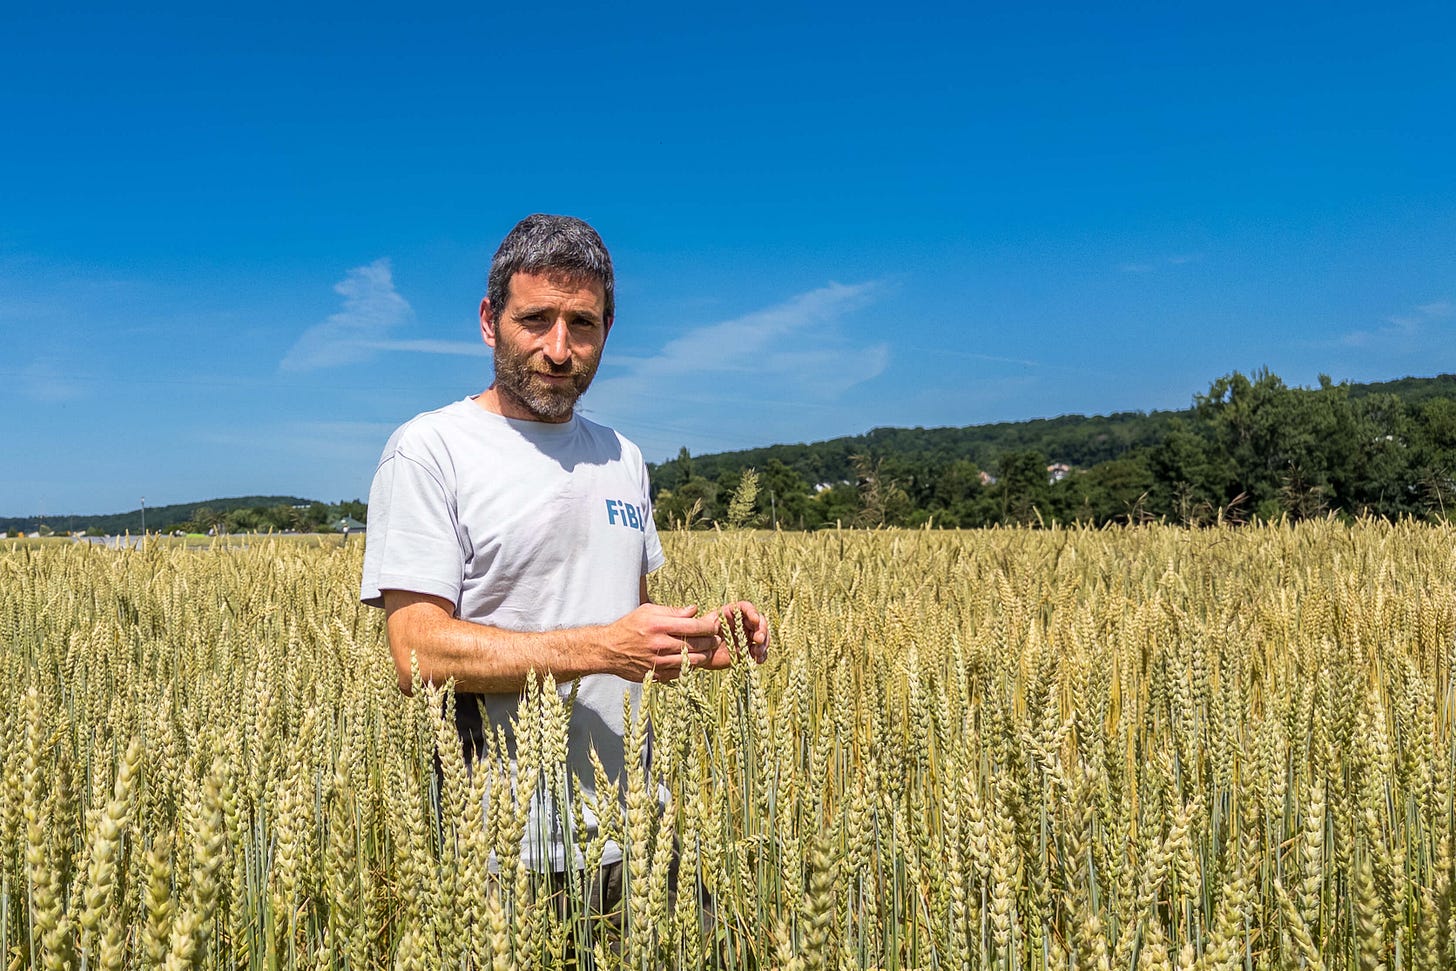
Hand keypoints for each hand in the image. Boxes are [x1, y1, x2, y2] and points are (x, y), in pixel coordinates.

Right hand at [602, 602, 725, 680]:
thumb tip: (695, 610)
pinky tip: (692, 659)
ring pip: (693, 661)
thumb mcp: (648, 611)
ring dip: (705, 655)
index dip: (710, 626)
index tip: (715, 624)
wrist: (608, 650)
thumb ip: (673, 611)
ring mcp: (659, 662)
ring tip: (708, 649)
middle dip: (712, 641)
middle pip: (697, 645)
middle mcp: (660, 645)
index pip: (694, 626)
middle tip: (717, 638)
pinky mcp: (657, 675)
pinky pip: (682, 672)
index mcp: (659, 626)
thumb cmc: (629, 626)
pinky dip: (691, 666)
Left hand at [701, 600, 769, 666]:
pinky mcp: (748, 651)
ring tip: (756, 652)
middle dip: (762, 630)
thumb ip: (702, 621)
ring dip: (763, 644)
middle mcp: (742, 624)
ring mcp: (746, 637)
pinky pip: (760, 652)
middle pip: (759, 622)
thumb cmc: (697, 638)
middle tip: (757, 640)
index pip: (746, 608)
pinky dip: (762, 655)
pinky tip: (758, 660)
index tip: (755, 620)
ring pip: (763, 636)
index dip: (753, 612)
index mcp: (731, 613)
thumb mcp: (699, 627)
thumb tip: (697, 610)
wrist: (699, 655)